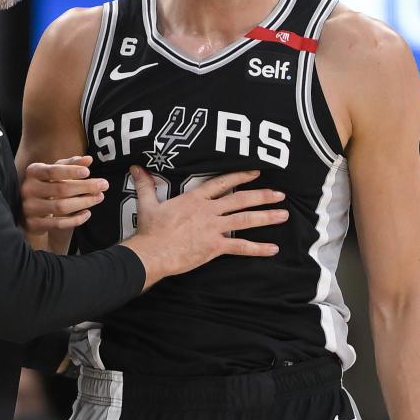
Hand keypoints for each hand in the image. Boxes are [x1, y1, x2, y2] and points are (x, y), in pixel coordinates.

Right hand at [21, 155, 107, 233]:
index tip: (88, 172)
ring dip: (84, 202)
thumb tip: (89, 159)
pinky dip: (75, 220)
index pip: (53, 171)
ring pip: (61, 207)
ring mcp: (30, 208)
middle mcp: (29, 189)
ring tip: (99, 197)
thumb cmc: (45, 185)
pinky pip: (58, 224)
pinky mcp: (34, 224)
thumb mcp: (54, 171)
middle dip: (85, 187)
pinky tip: (87, 213)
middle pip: (60, 189)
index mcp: (33, 172)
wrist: (26, 209)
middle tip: (104, 185)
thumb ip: (70, 164)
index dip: (70, 171)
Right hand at [122, 166, 286, 288]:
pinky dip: (258, 248)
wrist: (151, 252)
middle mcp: (207, 211)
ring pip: (245, 220)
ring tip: (283, 215)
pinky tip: (273, 248)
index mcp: (194, 199)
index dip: (240, 176)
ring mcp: (212, 228)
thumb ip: (146, 184)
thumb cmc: (149, 230)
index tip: (256, 172)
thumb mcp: (147, 203)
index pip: (221, 183)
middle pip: (240, 199)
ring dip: (266, 216)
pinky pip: (240, 247)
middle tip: (280, 194)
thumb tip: (136, 167)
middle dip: (262, 195)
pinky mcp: (214, 246)